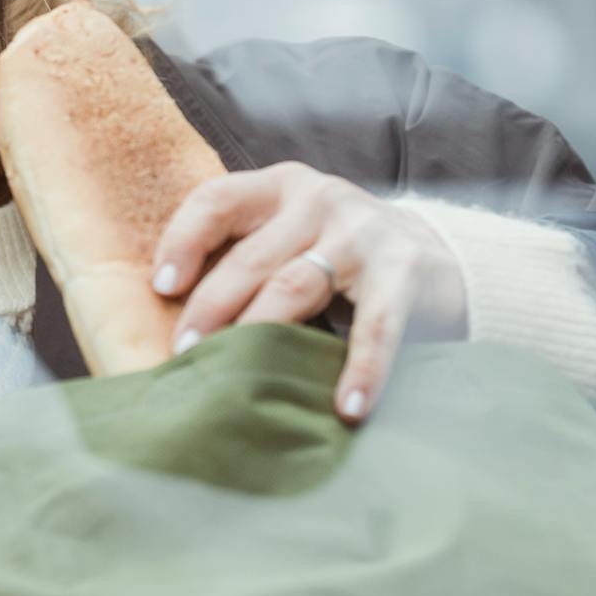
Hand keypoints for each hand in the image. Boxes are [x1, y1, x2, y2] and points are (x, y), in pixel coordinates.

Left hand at [151, 163, 466, 423]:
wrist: (433, 259)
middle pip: (251, 258)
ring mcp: (363, 235)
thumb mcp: (288, 235)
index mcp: (280, 188)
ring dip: (263, 337)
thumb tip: (168, 322)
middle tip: (186, 355)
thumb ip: (243, 256)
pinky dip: (361, 369)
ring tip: (239, 384)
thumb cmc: (334, 256)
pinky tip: (346, 408)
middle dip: (212, 309)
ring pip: (297, 286)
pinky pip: (375, 327)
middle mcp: (319, 200)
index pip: (217, 200)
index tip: (162, 287)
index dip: (184, 240)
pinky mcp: (402, 274)